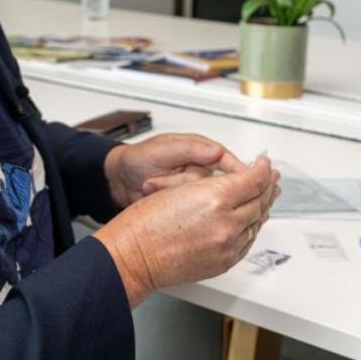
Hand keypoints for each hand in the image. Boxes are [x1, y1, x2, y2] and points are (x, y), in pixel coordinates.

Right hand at [93, 156, 280, 306]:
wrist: (134, 255)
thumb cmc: (146, 222)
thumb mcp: (180, 186)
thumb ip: (213, 182)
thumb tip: (234, 179)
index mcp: (216, 198)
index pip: (253, 179)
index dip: (262, 169)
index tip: (264, 164)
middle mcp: (227, 223)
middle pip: (259, 200)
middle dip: (267, 186)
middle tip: (271, 177)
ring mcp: (228, 245)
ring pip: (257, 222)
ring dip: (263, 206)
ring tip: (266, 196)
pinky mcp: (225, 262)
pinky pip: (247, 241)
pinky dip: (253, 228)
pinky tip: (252, 220)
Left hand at [103, 133, 247, 207]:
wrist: (118, 181)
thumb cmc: (137, 159)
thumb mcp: (160, 150)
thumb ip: (189, 149)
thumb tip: (216, 151)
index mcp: (198, 150)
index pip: (226, 159)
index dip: (237, 171)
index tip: (242, 180)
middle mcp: (199, 169)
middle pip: (213, 183)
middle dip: (186, 184)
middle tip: (160, 181)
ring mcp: (192, 188)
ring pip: (199, 198)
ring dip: (171, 192)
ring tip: (149, 185)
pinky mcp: (185, 206)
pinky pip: (189, 210)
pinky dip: (171, 207)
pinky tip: (155, 198)